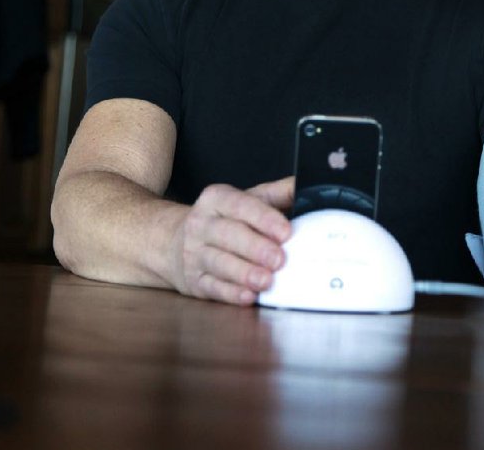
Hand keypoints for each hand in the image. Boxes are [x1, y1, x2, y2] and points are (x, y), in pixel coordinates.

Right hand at [171, 176, 293, 305]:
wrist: (174, 242)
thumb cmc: (225, 219)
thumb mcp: (247, 199)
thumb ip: (278, 193)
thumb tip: (309, 187)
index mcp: (216, 199)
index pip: (240, 205)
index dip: (264, 218)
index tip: (286, 232)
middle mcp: (201, 224)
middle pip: (229, 234)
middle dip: (256, 248)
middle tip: (280, 259)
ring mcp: (194, 254)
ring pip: (219, 263)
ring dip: (244, 273)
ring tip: (267, 281)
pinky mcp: (194, 281)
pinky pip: (212, 287)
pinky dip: (231, 293)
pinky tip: (248, 296)